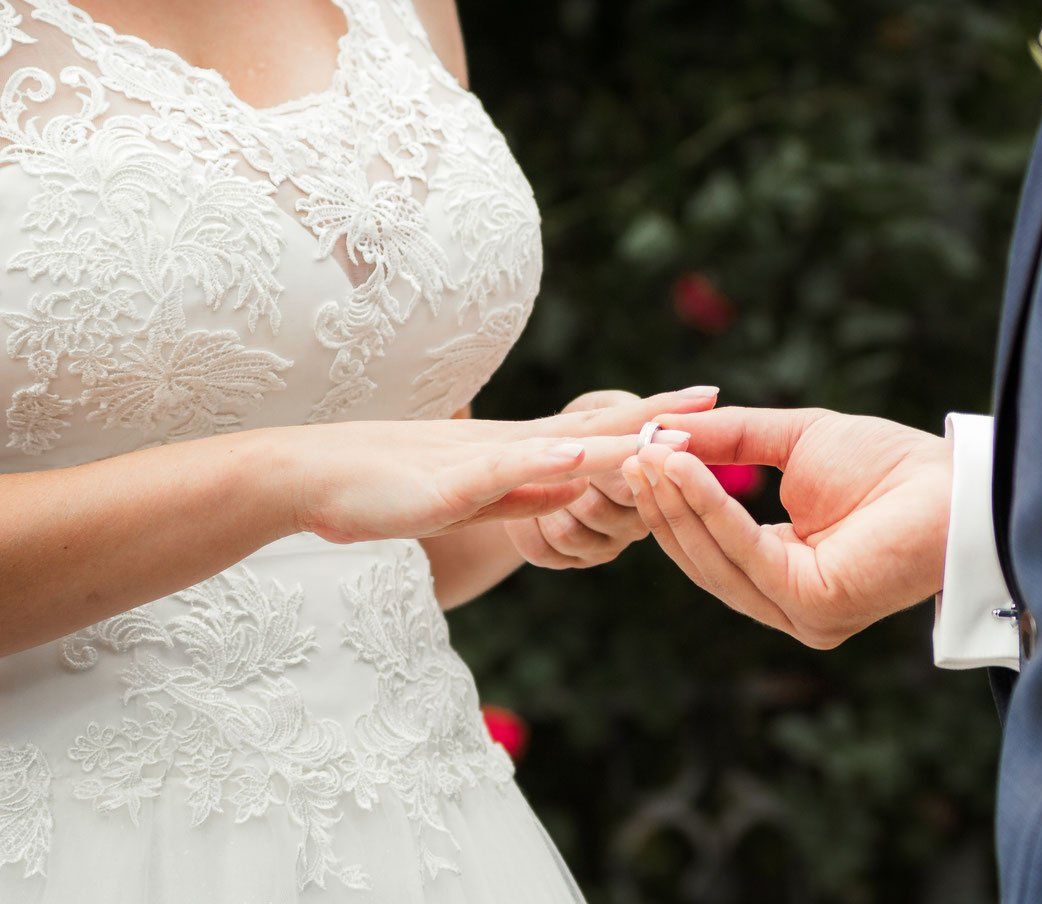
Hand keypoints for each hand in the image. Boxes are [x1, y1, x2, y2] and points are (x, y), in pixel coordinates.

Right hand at [273, 387, 718, 543]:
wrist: (315, 477)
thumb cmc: (389, 487)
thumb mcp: (478, 496)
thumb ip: (526, 490)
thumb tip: (577, 490)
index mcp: (525, 456)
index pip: (604, 436)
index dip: (655, 423)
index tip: (706, 410)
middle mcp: (514, 450)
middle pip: (599, 429)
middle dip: (660, 417)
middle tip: (717, 398)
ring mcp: (483, 462)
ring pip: (564, 445)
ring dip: (621, 436)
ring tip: (672, 426)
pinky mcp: (450, 484)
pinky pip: (505, 470)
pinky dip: (547, 462)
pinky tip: (583, 457)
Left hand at [504, 389, 706, 568]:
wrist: (529, 462)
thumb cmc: (579, 426)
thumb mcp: (610, 411)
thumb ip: (654, 410)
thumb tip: (710, 392)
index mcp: (654, 486)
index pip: (644, 479)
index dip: (623, 462)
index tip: (606, 448)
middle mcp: (636, 522)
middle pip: (599, 509)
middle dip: (572, 480)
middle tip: (559, 454)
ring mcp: (604, 545)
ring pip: (569, 533)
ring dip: (544, 503)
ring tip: (536, 479)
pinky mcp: (569, 560)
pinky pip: (544, 552)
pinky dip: (526, 525)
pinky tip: (525, 507)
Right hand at [622, 407, 952, 648]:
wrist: (956, 482)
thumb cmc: (890, 464)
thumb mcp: (793, 442)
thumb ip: (730, 441)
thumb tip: (662, 434)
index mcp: (784, 574)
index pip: (710, 546)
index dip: (672, 502)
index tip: (637, 456)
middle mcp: (788, 605)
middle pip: (702, 558)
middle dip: (663, 505)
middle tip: (630, 456)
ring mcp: (799, 614)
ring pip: (715, 559)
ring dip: (677, 504)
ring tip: (649, 455)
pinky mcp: (813, 606)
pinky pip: (744, 552)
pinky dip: (709, 506)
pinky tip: (683, 468)